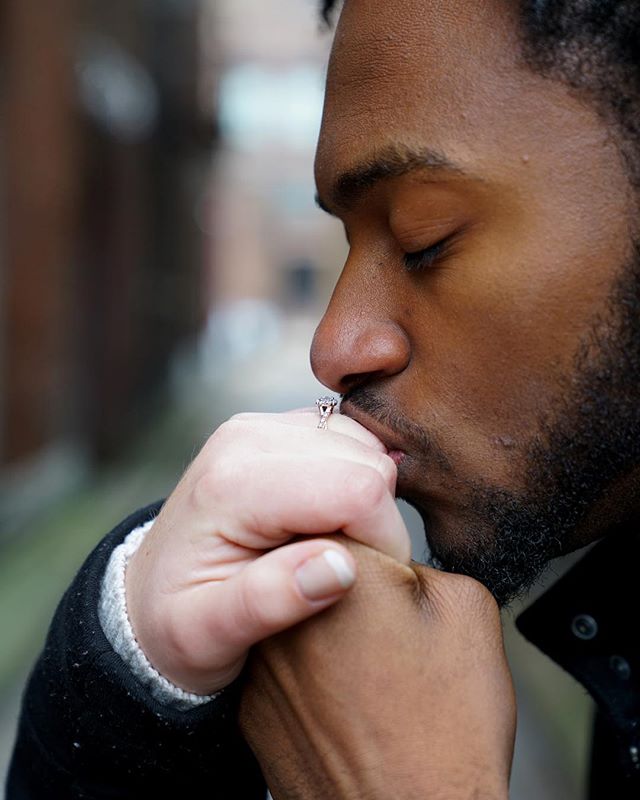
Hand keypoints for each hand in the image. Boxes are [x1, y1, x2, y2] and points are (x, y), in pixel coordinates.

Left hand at [125, 410, 410, 693]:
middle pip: (367, 463)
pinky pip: (349, 439)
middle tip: (345, 571)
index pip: (356, 490)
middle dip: (376, 522)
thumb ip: (269, 600)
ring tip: (332, 546)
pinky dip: (355, 478)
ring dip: (367, 499)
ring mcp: (260, 426)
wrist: (145, 592)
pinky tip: (328, 518)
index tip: (364, 585)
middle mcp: (247, 438)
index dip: (380, 540)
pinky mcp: (275, 427)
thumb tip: (341, 567)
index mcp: (233, 484)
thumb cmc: (175, 621)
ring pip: (366, 445)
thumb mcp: (207, 634)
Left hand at [239, 539, 515, 799]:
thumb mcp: (466, 607)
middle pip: (313, 550)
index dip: (381, 531)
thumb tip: (388, 563)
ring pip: (295, 601)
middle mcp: (288, 604)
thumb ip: (420, 557)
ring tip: (367, 651)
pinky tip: (344, 686)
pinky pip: (282, 652)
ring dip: (325, 608)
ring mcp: (264, 656)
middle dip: (348, 562)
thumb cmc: (450, 722)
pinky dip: (310, 658)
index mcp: (342, 567)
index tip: (397, 570)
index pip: (345, 503)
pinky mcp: (254, 701)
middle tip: (385, 611)